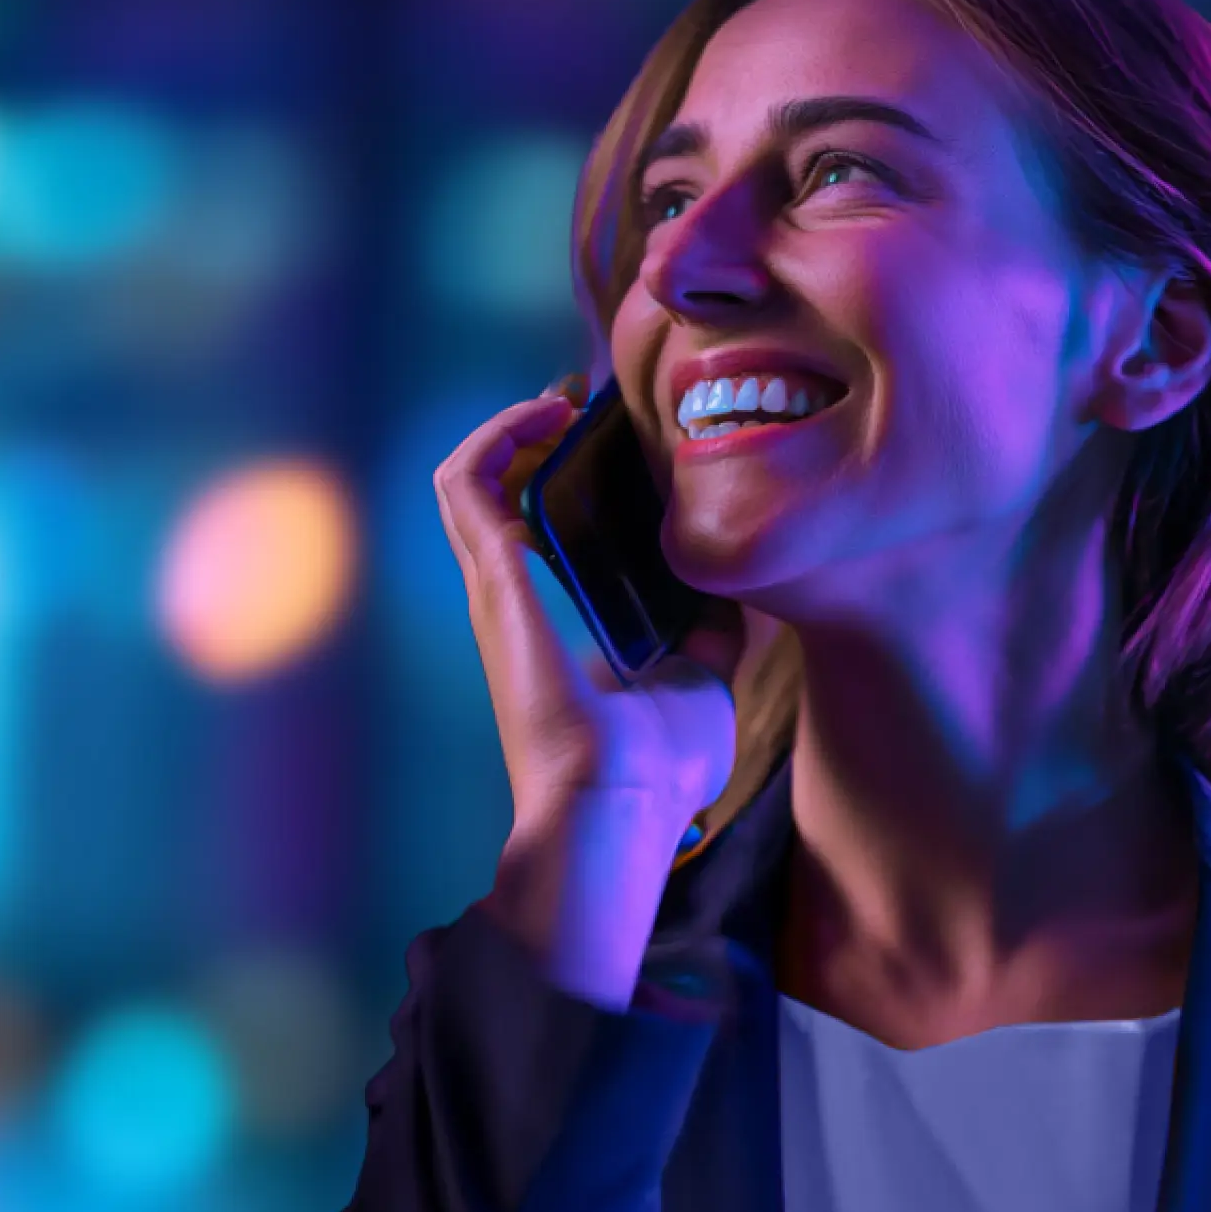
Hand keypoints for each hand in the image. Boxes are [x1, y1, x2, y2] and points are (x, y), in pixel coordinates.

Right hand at [433, 374, 745, 998]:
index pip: (546, 527)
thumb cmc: (656, 771)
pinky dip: (495, 436)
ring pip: (468, 478)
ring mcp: (498, 589)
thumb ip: (714, 636)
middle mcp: (519, 599)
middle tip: (588, 404)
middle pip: (503, 490)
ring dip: (509, 425)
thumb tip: (746, 594)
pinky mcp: (492, 581)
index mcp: (562, 619)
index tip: (616, 437)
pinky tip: (545, 415)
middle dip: (536, 434)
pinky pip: (464, 485)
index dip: (570, 473)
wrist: (620, 810)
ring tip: (562, 402)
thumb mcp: (704, 680)